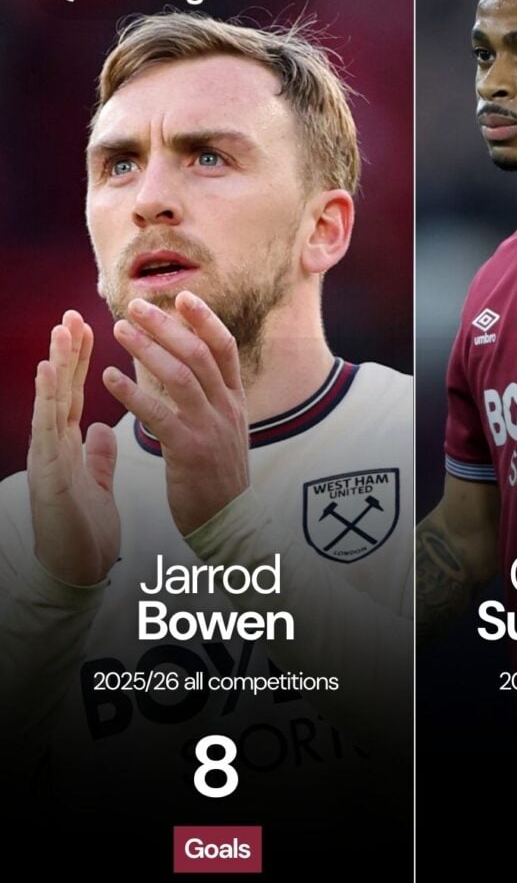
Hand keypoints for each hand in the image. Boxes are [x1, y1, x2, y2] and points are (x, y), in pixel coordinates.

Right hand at [28, 312, 119, 584]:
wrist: (75, 568)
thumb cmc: (82, 528)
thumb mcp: (95, 482)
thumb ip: (97, 455)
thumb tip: (103, 430)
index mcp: (69, 444)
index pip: (77, 393)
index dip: (81, 361)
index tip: (87, 327)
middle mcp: (55, 444)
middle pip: (62, 389)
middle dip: (67, 351)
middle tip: (72, 314)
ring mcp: (48, 455)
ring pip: (52, 401)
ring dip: (55, 365)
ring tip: (61, 331)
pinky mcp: (48, 472)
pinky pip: (48, 429)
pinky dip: (46, 398)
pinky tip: (47, 372)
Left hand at [103, 291, 249, 536]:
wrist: (228, 520)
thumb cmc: (219, 475)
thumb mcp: (227, 429)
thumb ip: (213, 398)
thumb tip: (194, 367)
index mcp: (235, 401)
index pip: (224, 348)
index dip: (205, 319)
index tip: (183, 296)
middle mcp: (225, 409)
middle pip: (198, 353)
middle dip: (166, 325)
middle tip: (136, 306)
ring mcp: (210, 429)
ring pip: (180, 376)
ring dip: (147, 349)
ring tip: (119, 330)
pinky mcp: (189, 451)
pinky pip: (158, 414)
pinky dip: (132, 393)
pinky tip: (110, 378)